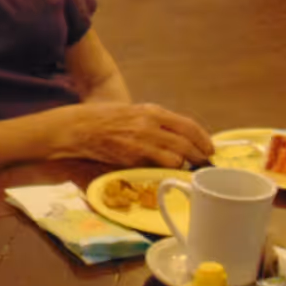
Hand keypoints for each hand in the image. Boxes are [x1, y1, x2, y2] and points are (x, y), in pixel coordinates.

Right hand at [63, 103, 214, 168]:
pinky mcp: (132, 158)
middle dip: (199, 156)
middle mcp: (150, 124)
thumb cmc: (101, 120)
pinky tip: (163, 174)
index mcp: (151, 111)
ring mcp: (142, 142)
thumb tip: (173, 136)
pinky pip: (157, 168)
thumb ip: (151, 122)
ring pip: (176, 158)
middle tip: (204, 164)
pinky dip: (164, 172)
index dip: (203, 139)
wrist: (76, 129)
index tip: (209, 148)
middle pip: (187, 143)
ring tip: (183, 170)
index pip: (188, 125)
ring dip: (181, 166)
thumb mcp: (130, 112)